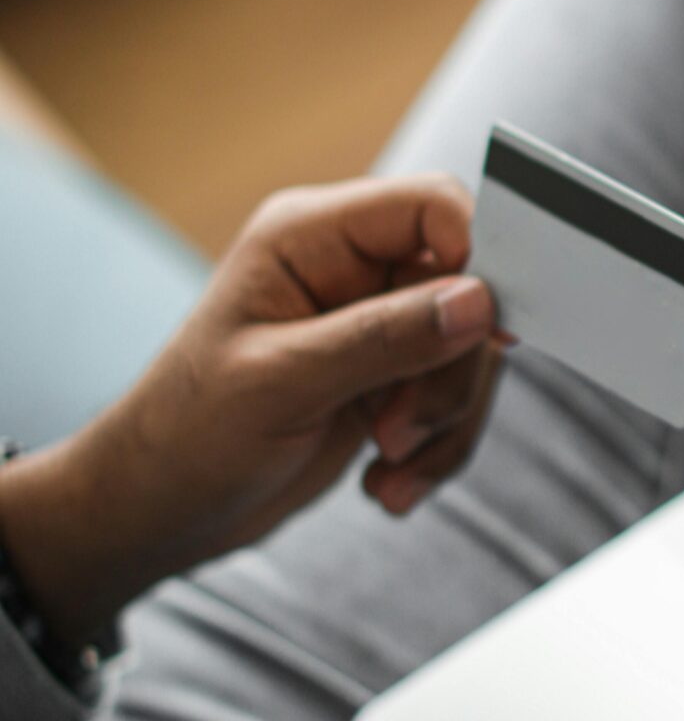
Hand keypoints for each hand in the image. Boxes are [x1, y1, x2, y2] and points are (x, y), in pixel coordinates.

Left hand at [0, 176, 501, 644]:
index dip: (476, 257)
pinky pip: (454, 402)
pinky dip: (435, 450)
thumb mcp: (282, 383)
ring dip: (443, 423)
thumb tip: (479, 304)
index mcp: (311, 236)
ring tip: (387, 465)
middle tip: (398, 430)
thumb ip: (384, 338)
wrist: (159, 513)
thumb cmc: (187, 436)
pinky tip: (386, 482)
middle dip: (449, 373)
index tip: (487, 330)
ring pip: (470, 354)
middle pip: (467, 290)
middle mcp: (350, 270)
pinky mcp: (388, 380)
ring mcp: (373, 327)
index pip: (432, 207)